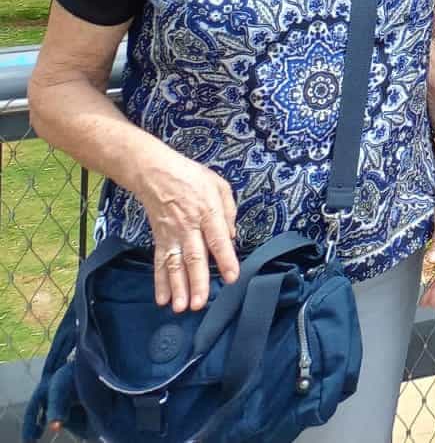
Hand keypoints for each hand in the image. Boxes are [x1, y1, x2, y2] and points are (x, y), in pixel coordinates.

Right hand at [135, 146, 239, 311]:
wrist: (156, 173)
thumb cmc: (192, 177)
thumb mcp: (219, 185)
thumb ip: (229, 211)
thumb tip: (231, 237)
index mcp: (208, 212)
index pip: (218, 239)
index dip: (225, 259)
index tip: (231, 277)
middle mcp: (189, 227)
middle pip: (194, 257)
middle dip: (197, 282)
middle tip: (200, 304)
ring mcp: (172, 235)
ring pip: (175, 265)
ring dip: (178, 288)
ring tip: (181, 307)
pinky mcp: (160, 239)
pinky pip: (160, 263)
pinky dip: (160, 282)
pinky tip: (162, 298)